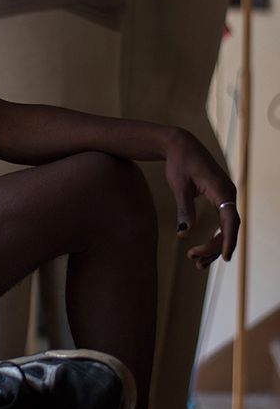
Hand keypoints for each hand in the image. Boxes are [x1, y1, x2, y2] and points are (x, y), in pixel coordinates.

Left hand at [164, 128, 238, 268]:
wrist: (181, 145)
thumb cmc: (179, 163)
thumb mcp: (179, 186)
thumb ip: (184, 209)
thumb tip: (184, 233)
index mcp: (221, 189)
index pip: (230, 219)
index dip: (228, 239)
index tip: (224, 257)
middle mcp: (229, 193)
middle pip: (229, 227)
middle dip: (214, 246)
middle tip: (194, 260)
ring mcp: (226, 196)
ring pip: (227, 227)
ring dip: (214, 245)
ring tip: (197, 264)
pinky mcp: (220, 198)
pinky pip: (223, 221)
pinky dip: (215, 236)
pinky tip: (203, 251)